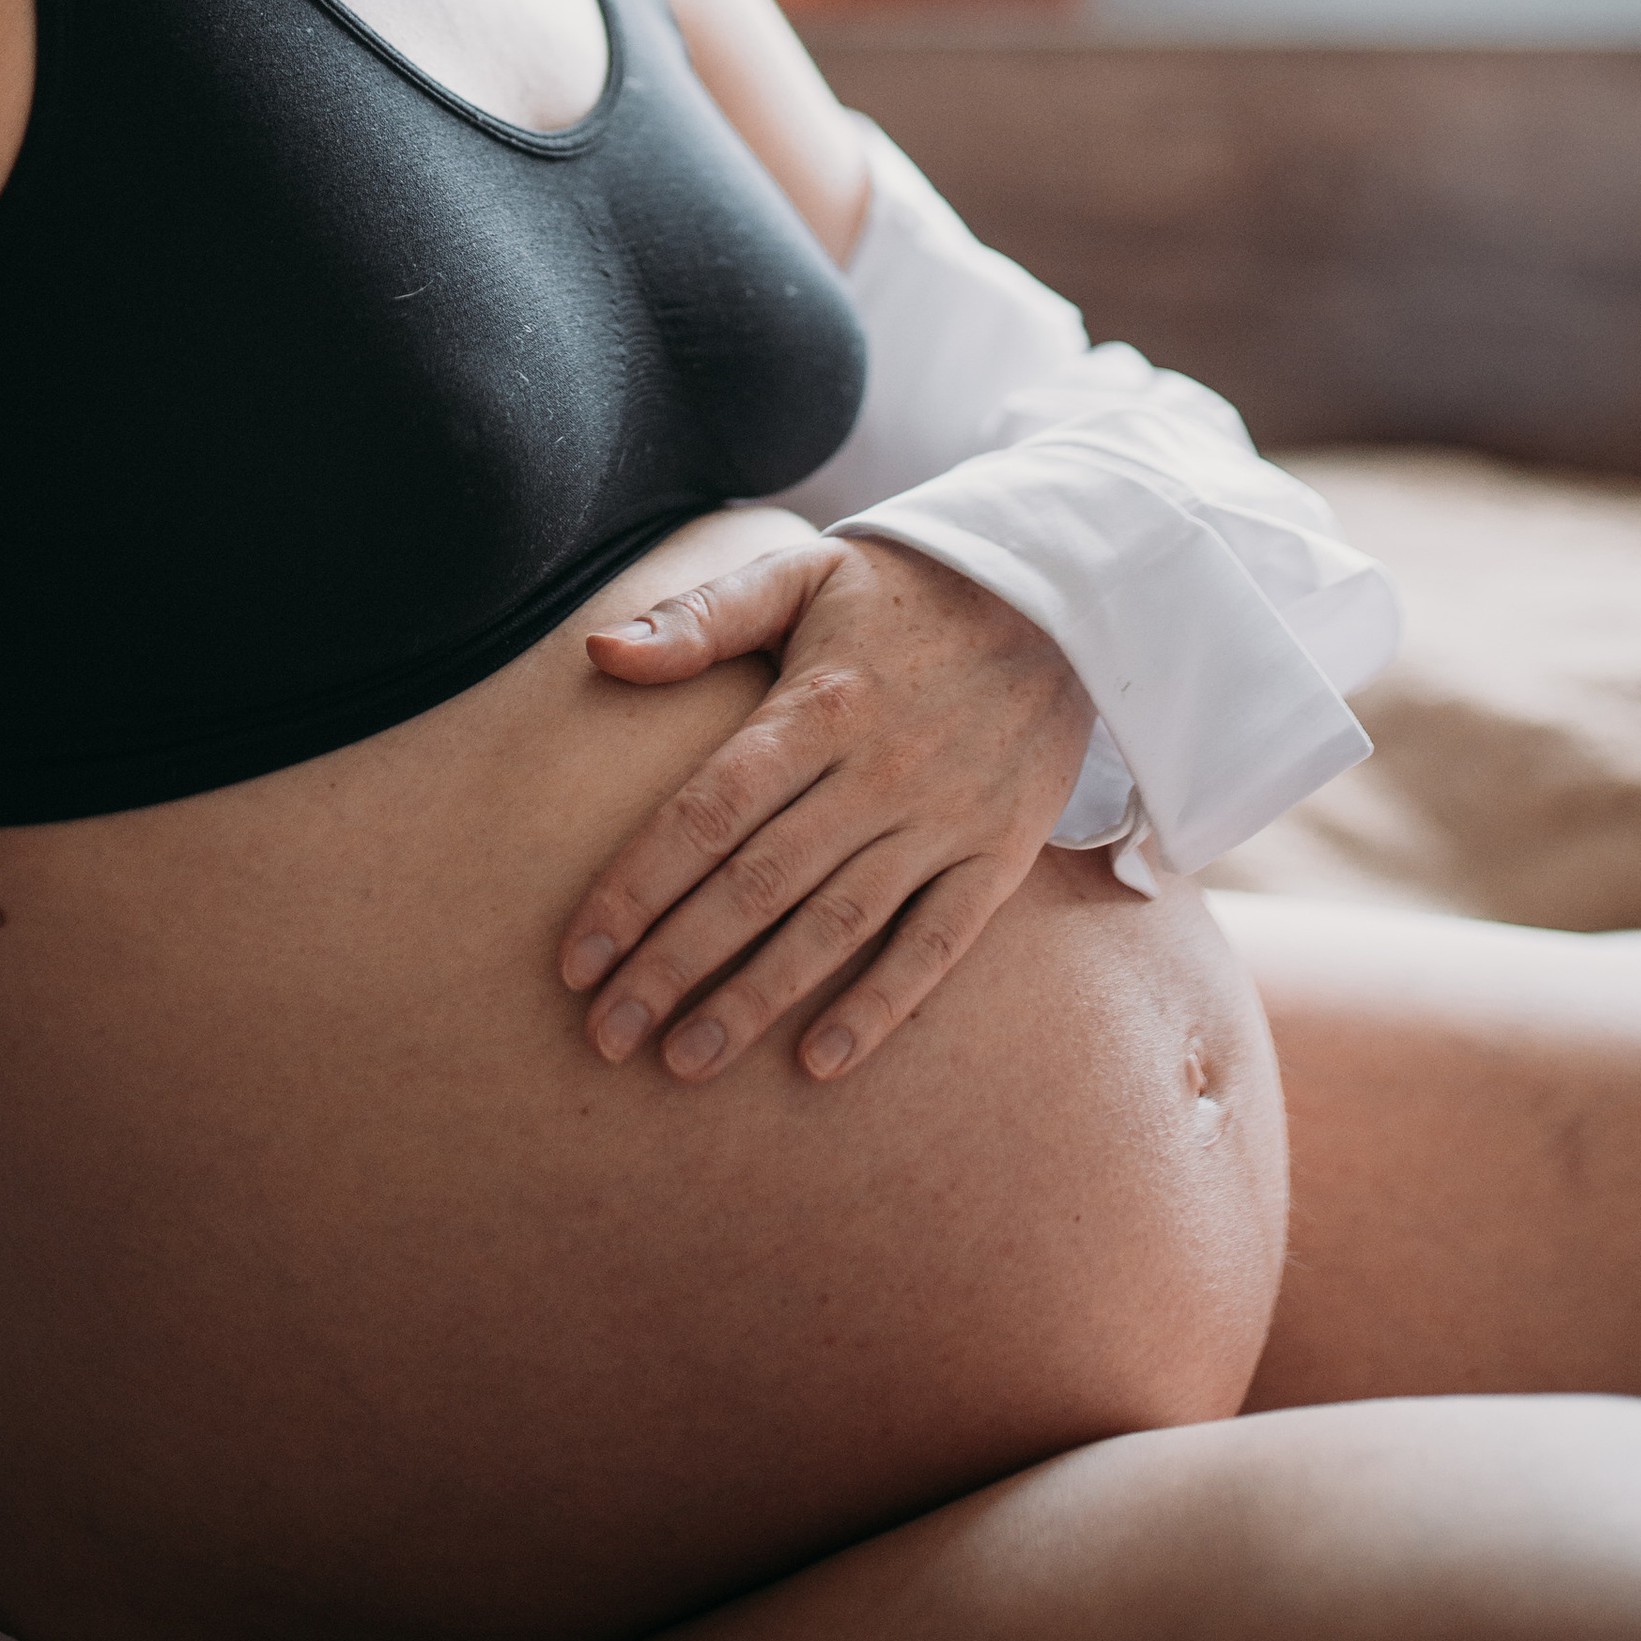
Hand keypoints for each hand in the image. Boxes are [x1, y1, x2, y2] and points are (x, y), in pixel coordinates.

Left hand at [557, 537, 1094, 1084]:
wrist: (1065, 597)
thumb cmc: (907, 591)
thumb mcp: (803, 576)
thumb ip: (699, 617)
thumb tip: (597, 652)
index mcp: (817, 706)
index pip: (706, 813)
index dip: (635, 889)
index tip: (575, 957)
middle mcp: (877, 771)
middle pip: (755, 884)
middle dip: (672, 966)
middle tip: (604, 1036)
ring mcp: (943, 818)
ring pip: (834, 926)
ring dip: (755, 1002)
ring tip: (683, 1062)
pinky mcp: (1000, 854)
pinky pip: (936, 943)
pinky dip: (881, 1006)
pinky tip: (818, 1063)